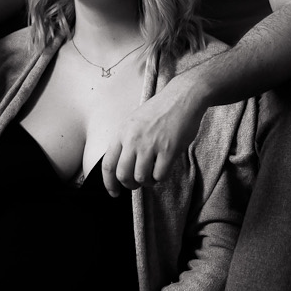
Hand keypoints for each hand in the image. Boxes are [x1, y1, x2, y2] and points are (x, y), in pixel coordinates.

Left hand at [101, 74, 206, 195]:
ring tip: (152, 175)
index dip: (109, 183)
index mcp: (122, 132)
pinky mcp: (168, 150)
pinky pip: (159, 175)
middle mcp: (133, 140)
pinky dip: (160, 178)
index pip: (108, 165)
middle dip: (129, 185)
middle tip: (136, 184)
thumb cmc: (159, 110)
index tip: (114, 193)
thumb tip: (121, 167)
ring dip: (146, 182)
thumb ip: (125, 141)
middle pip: (123, 175)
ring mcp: (150, 145)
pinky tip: (162, 169)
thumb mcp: (133, 121)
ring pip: (141, 178)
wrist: (182, 98)